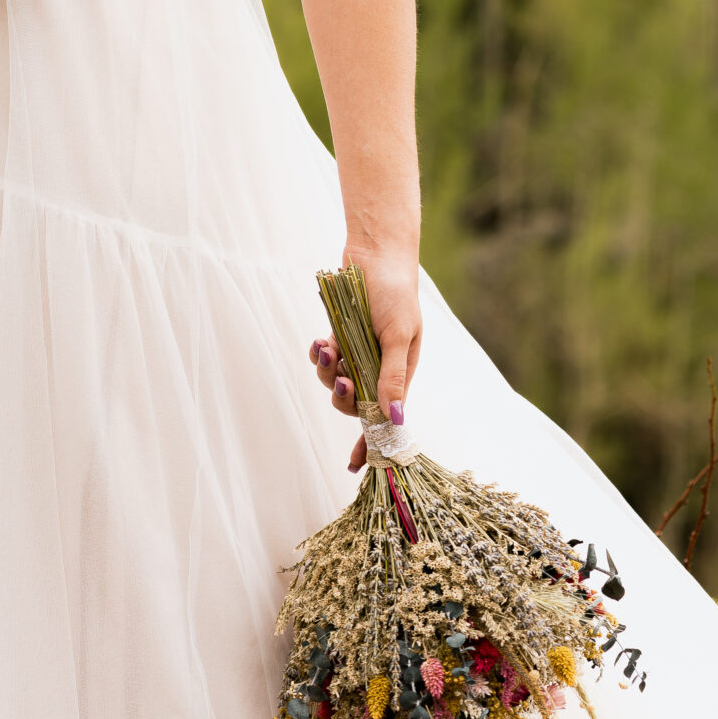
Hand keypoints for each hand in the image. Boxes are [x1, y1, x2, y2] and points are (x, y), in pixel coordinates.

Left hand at [309, 249, 421, 472]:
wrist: (376, 252)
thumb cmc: (395, 291)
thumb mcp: (398, 335)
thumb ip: (393, 377)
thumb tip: (395, 419)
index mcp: (399, 372)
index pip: (386, 417)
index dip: (373, 442)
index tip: (357, 466)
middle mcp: (378, 367)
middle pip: (354, 402)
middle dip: (343, 397)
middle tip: (342, 378)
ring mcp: (357, 352)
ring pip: (335, 380)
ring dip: (327, 370)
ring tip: (326, 347)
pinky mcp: (340, 336)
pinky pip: (325, 357)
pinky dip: (319, 354)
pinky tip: (318, 341)